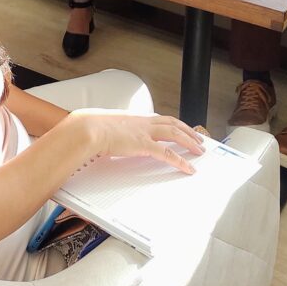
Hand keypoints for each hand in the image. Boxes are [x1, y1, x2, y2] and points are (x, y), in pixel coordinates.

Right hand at [72, 110, 203, 173]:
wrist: (88, 128)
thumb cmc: (91, 128)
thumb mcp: (105, 126)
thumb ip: (112, 131)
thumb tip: (108, 136)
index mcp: (134, 117)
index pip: (160, 118)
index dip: (173, 123)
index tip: (181, 127)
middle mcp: (143, 122)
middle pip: (172, 123)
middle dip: (187, 131)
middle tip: (198, 139)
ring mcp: (145, 132)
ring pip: (175, 134)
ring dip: (189, 142)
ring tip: (199, 150)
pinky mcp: (144, 145)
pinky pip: (167, 154)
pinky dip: (180, 161)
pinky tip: (188, 167)